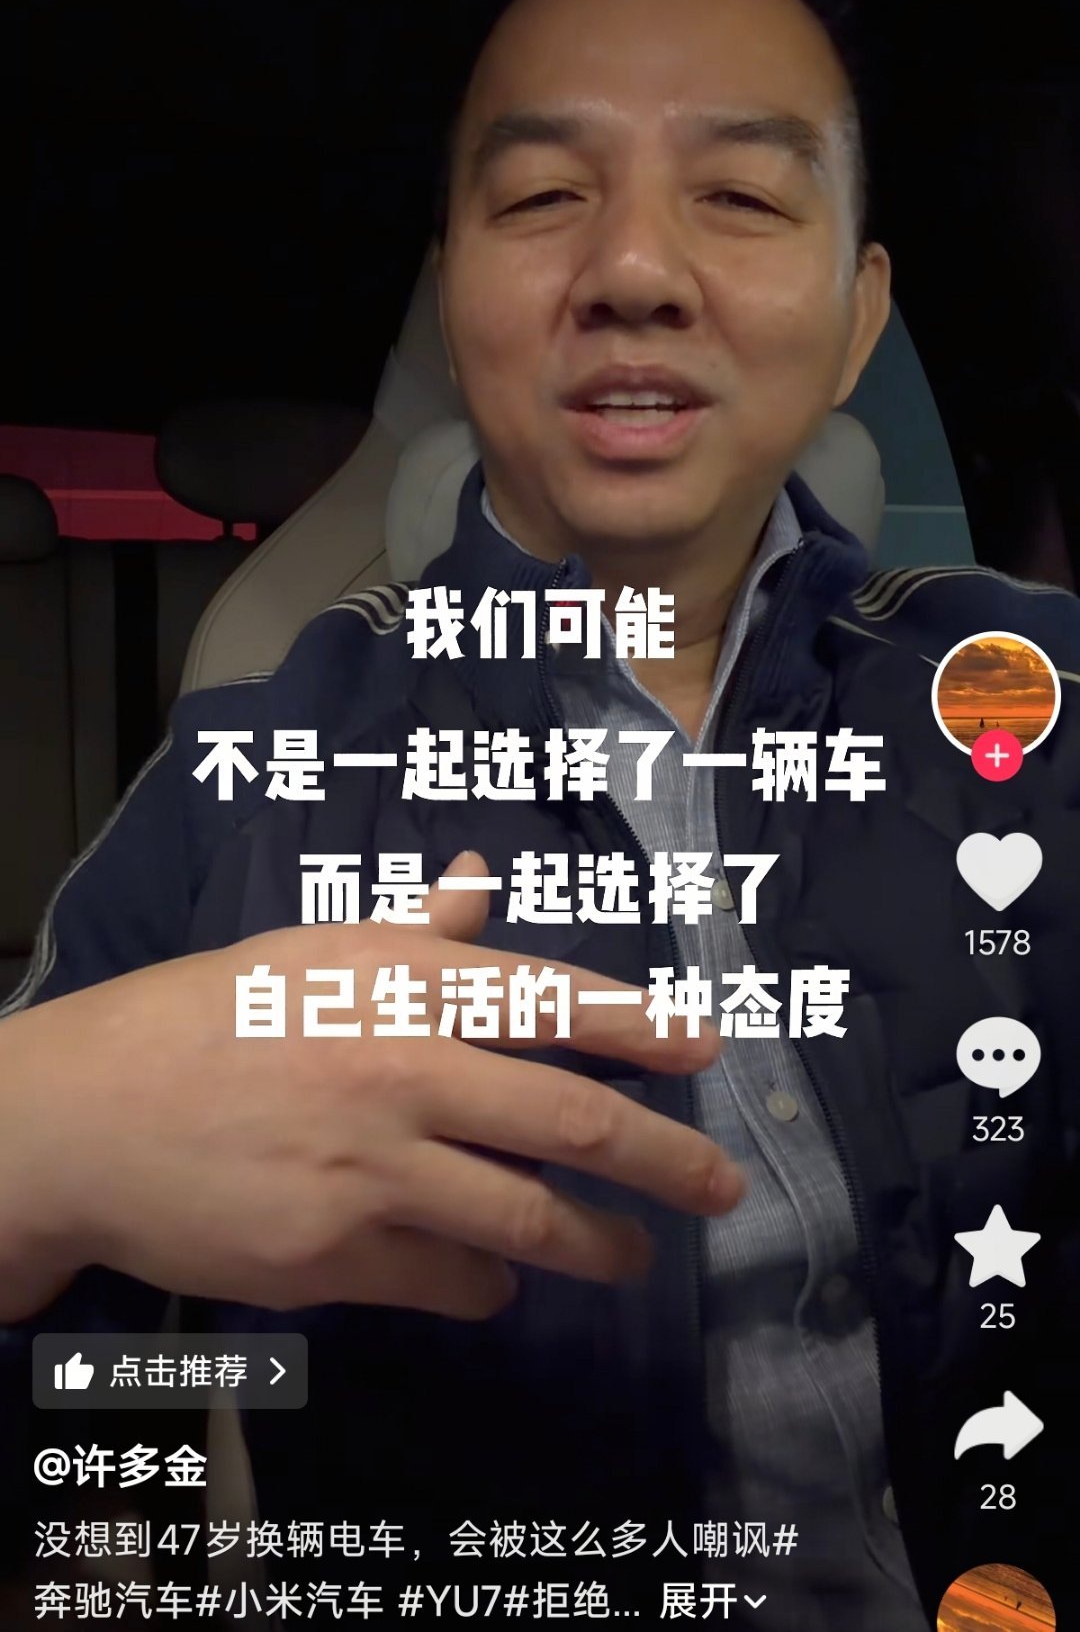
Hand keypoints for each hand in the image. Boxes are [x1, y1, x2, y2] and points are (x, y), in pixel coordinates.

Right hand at [1, 853, 742, 1321]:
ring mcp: (373, 1170)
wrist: (93, 1114)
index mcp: (401, 986)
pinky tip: (498, 1281)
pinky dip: (489, 1285)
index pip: (553, 1001)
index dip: (642, 1028)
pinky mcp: (338, 1256)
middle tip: (721, 1185)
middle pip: (570, 1120)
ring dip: (597, 1245)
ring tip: (633, 1256)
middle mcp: (403, 1071)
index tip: (707, 1050)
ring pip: (526, 1219)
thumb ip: (413, 932)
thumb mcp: (312, 952)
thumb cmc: (212, 1016)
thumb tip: (480, 881)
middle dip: (665, 1157)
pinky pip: (450, 1280)